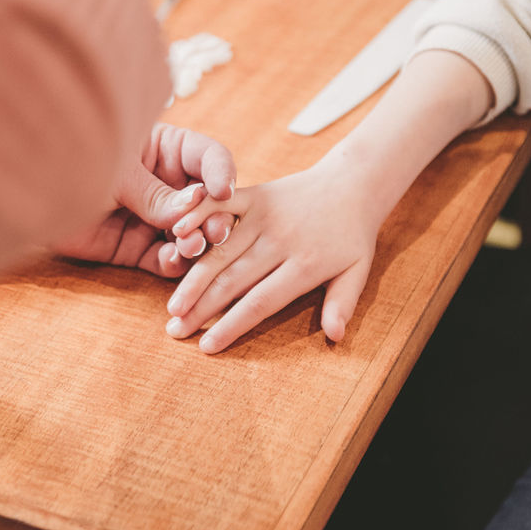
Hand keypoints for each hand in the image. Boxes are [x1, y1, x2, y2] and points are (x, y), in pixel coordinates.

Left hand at [54, 123, 236, 275]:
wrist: (23, 196)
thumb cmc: (67, 161)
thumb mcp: (114, 173)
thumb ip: (152, 193)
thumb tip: (193, 207)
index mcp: (167, 150)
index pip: (208, 157)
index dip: (222, 173)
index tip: (224, 192)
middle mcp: (167, 185)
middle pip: (207, 202)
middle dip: (214, 216)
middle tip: (215, 231)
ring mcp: (154, 219)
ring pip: (191, 234)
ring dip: (197, 242)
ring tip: (192, 247)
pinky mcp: (137, 249)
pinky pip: (165, 259)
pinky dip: (173, 263)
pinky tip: (174, 261)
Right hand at [164, 155, 383, 352]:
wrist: (353, 183)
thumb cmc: (352, 235)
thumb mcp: (358, 271)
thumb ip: (343, 303)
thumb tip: (336, 336)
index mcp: (305, 265)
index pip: (260, 303)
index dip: (231, 326)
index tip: (206, 346)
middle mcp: (280, 241)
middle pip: (232, 281)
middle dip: (201, 310)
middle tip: (175, 332)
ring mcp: (264, 216)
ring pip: (220, 252)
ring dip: (192, 279)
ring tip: (172, 307)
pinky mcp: (254, 194)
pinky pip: (221, 204)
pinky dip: (197, 215)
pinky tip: (174, 233)